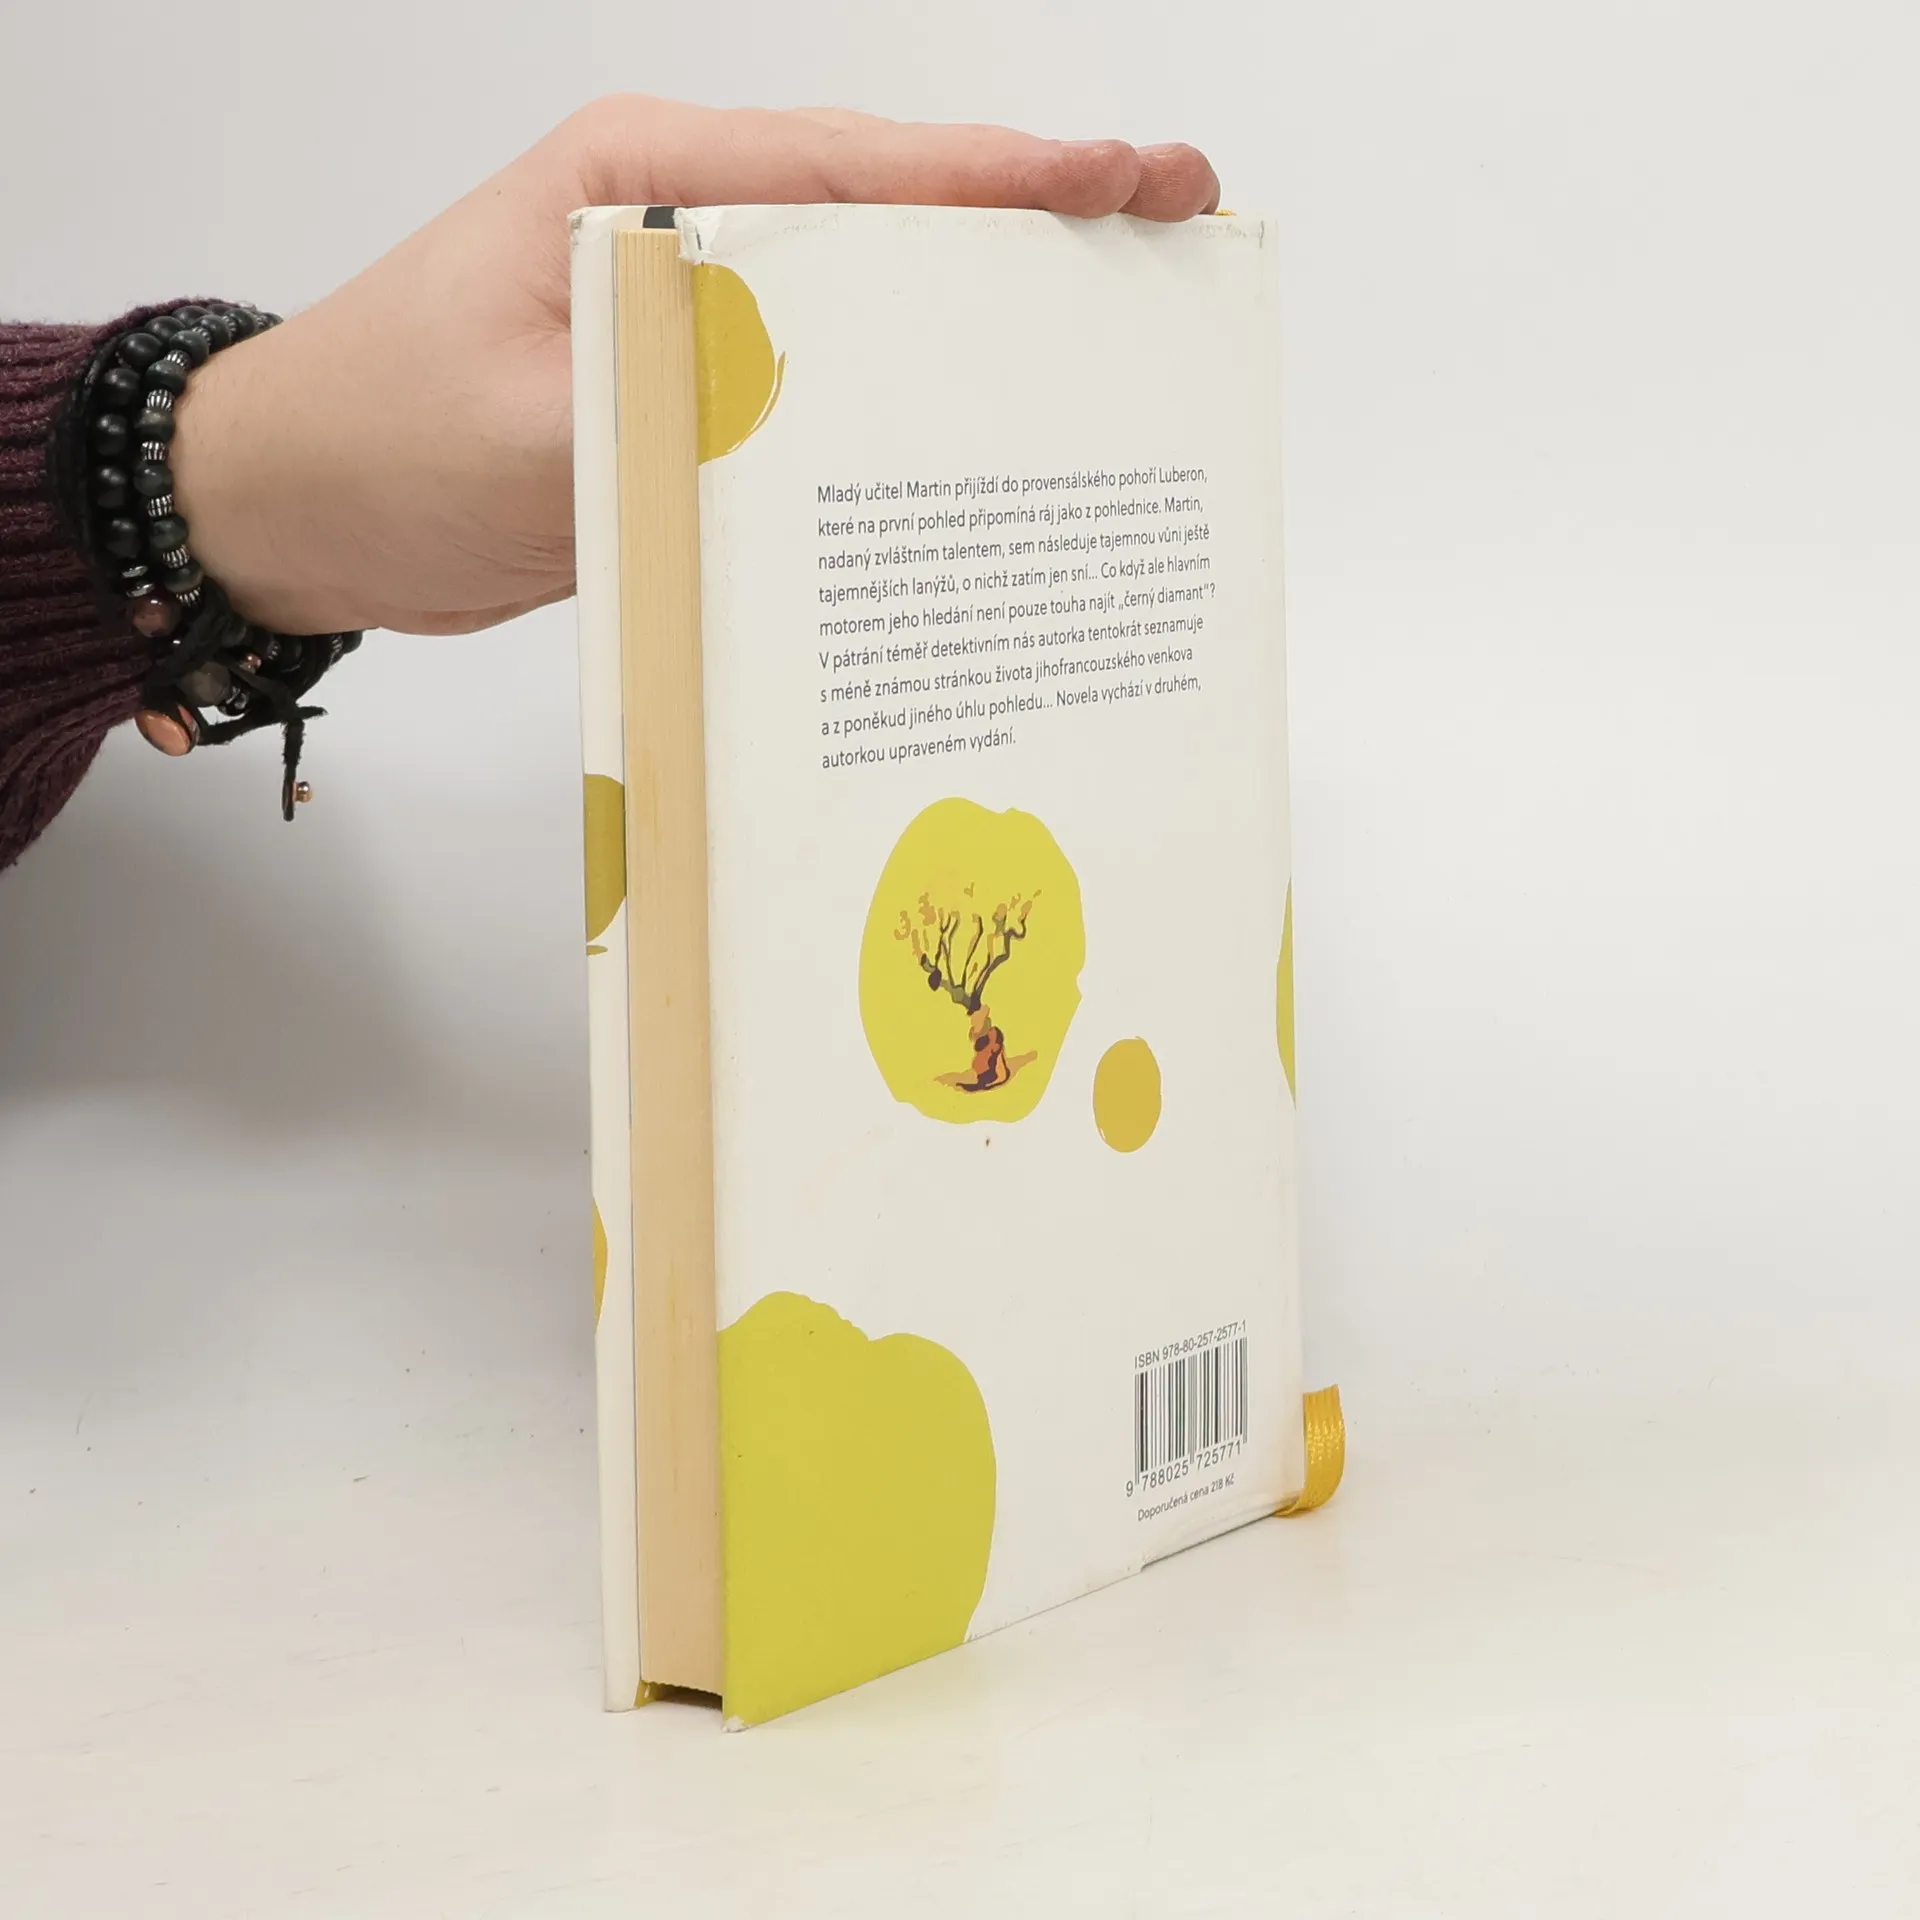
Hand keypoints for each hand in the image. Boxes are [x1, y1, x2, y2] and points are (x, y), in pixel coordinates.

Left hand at [170, 97, 1219, 636]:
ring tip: (1115, 335)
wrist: (302, 505)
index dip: (1004, 177)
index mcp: (644, 180)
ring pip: (870, 301)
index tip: (1128, 178)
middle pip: (891, 214)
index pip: (855, 168)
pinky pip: (821, 390)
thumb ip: (666, 407)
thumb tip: (806, 416)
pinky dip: (902, 407)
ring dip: (984, 317)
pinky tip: (976, 441)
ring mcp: (693, 307)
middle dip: (1035, 224)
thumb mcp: (523, 429)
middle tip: (1174, 226)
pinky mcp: (692, 391)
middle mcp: (682, 225)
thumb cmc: (380, 440)